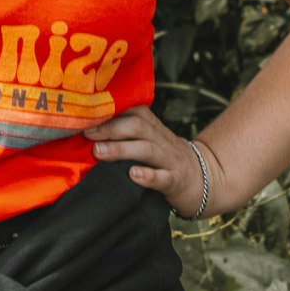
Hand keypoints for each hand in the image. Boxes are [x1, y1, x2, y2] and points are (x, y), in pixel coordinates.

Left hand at [82, 105, 218, 218]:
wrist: (205, 179)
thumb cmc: (165, 158)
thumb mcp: (148, 140)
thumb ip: (124, 132)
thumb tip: (84, 129)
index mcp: (152, 126)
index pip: (131, 110)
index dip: (108, 110)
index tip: (84, 112)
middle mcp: (161, 138)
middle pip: (136, 126)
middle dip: (110, 128)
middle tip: (86, 133)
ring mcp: (170, 159)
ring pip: (147, 149)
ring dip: (121, 149)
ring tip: (99, 152)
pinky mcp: (177, 181)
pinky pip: (164, 177)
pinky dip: (148, 176)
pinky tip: (133, 174)